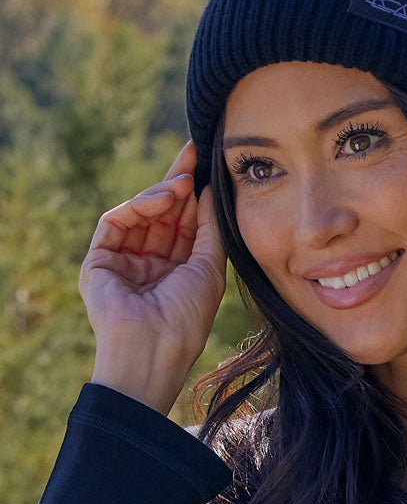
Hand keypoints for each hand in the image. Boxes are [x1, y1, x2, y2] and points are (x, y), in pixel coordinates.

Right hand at [79, 141, 226, 412]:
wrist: (153, 350)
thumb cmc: (187, 318)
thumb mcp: (210, 268)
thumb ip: (209, 228)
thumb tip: (209, 192)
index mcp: (178, 271)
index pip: (186, 223)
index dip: (196, 195)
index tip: (208, 165)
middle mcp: (150, 265)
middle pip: (163, 213)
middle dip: (177, 182)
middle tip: (191, 152)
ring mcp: (124, 263)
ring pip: (140, 214)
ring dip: (161, 193)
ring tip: (181, 183)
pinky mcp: (99, 262)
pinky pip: (115, 222)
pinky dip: (137, 207)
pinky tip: (160, 200)